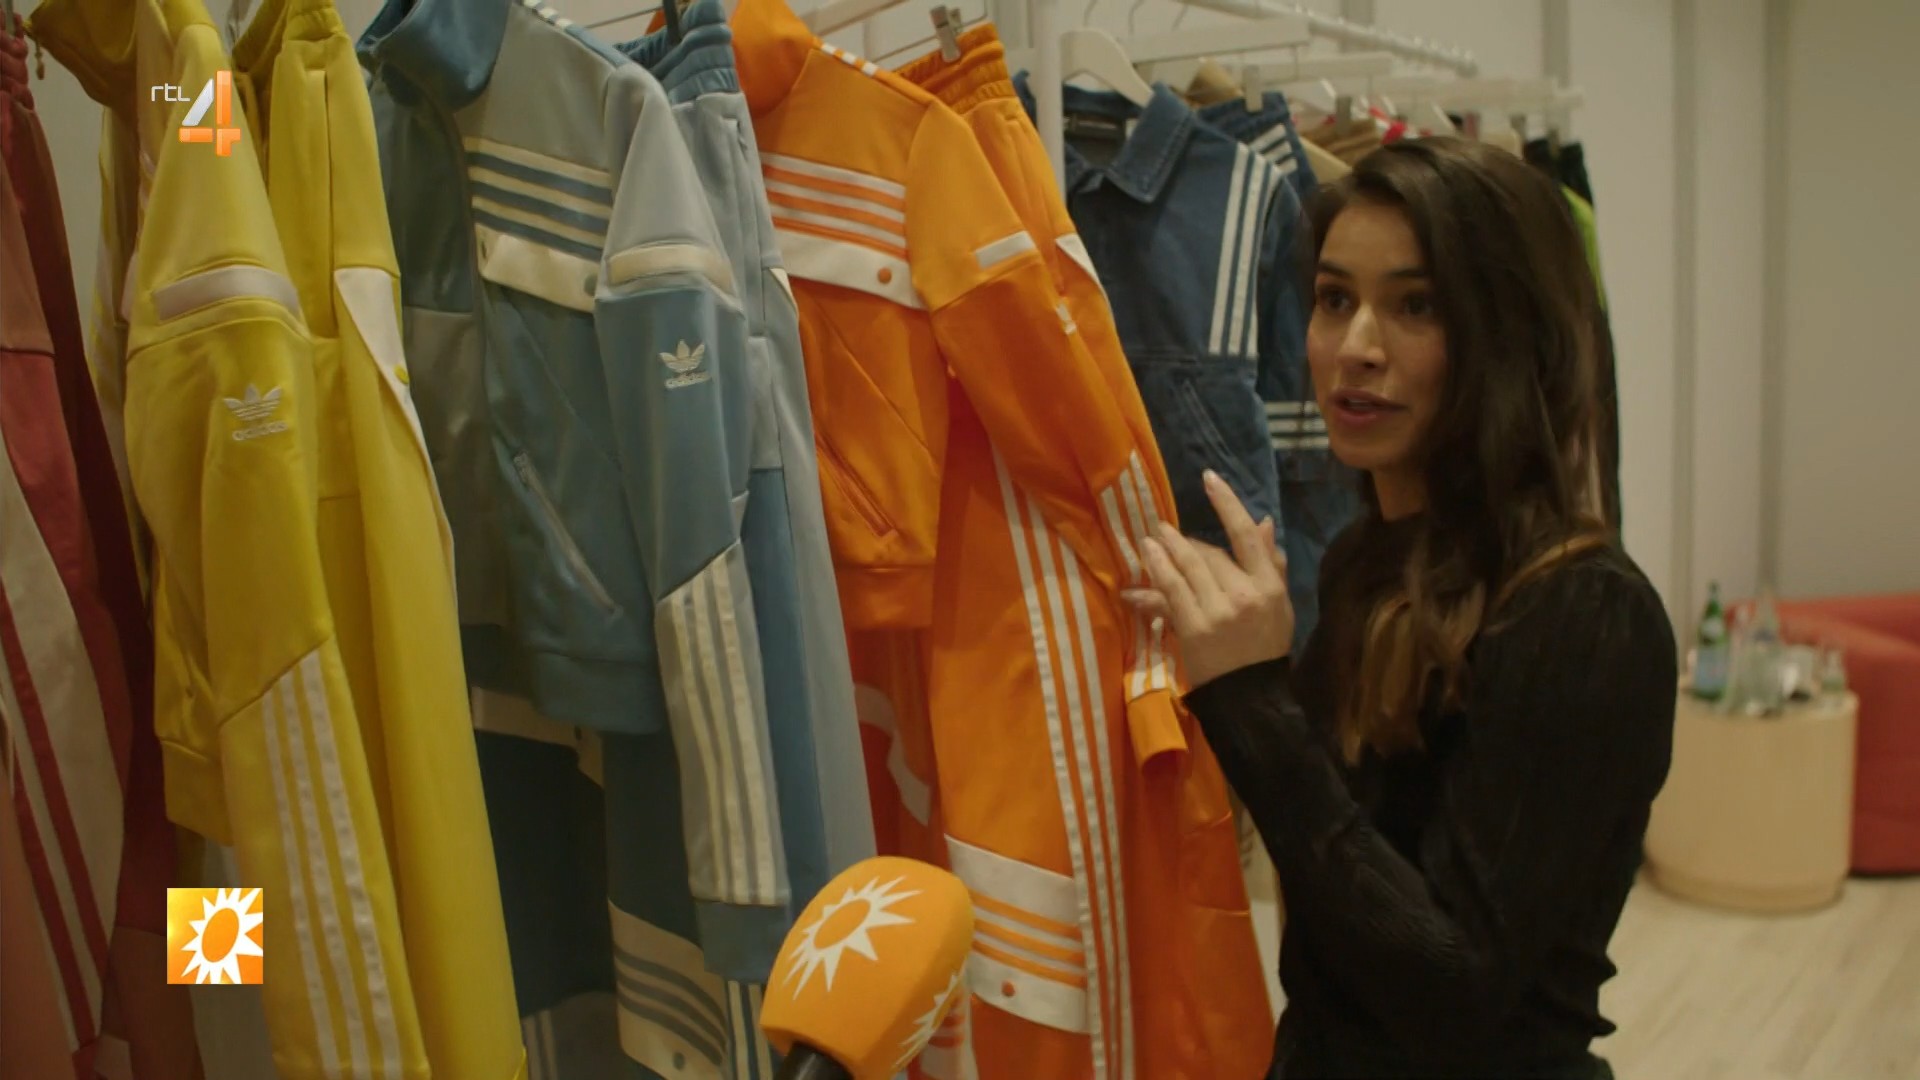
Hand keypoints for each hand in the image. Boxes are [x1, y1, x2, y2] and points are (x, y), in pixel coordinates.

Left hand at [1122, 470, 1292, 687]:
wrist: (1249, 694)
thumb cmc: (1265, 647)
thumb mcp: (1279, 604)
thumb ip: (1271, 562)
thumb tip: (1264, 521)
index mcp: (1269, 586)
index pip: (1247, 535)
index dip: (1228, 503)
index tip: (1210, 478)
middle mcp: (1244, 594)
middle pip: (1210, 553)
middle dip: (1188, 543)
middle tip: (1165, 532)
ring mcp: (1217, 611)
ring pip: (1186, 567)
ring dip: (1165, 547)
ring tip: (1150, 536)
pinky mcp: (1194, 627)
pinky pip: (1170, 591)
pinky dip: (1156, 572)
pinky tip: (1146, 558)